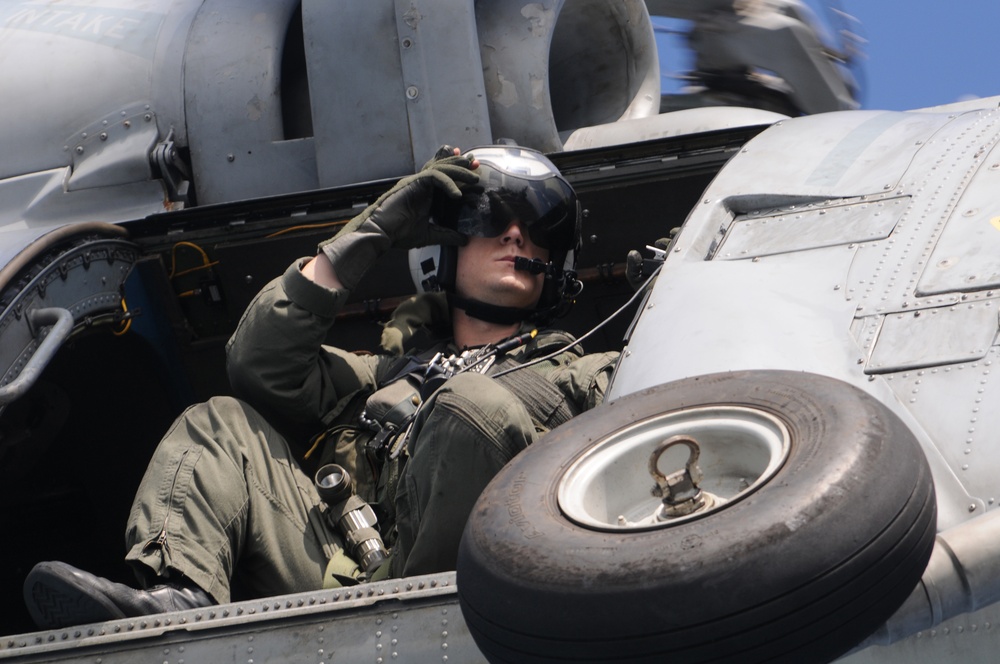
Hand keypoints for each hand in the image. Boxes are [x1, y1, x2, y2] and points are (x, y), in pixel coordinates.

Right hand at [317, 146, 478, 291]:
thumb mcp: (430, 235)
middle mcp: (421, 184)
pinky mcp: (414, 183)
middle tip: (476, 164)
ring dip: (459, 171)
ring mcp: (417, 182)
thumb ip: (447, 235)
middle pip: (444, 167)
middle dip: (461, 165)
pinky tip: (457, 194)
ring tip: (474, 178)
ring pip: (441, 168)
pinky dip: (448, 183)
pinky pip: (434, 176)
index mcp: (425, 194)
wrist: (381, 233)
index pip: (444, 177)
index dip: (458, 172)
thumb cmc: (399, 233)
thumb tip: (464, 240)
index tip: (474, 172)